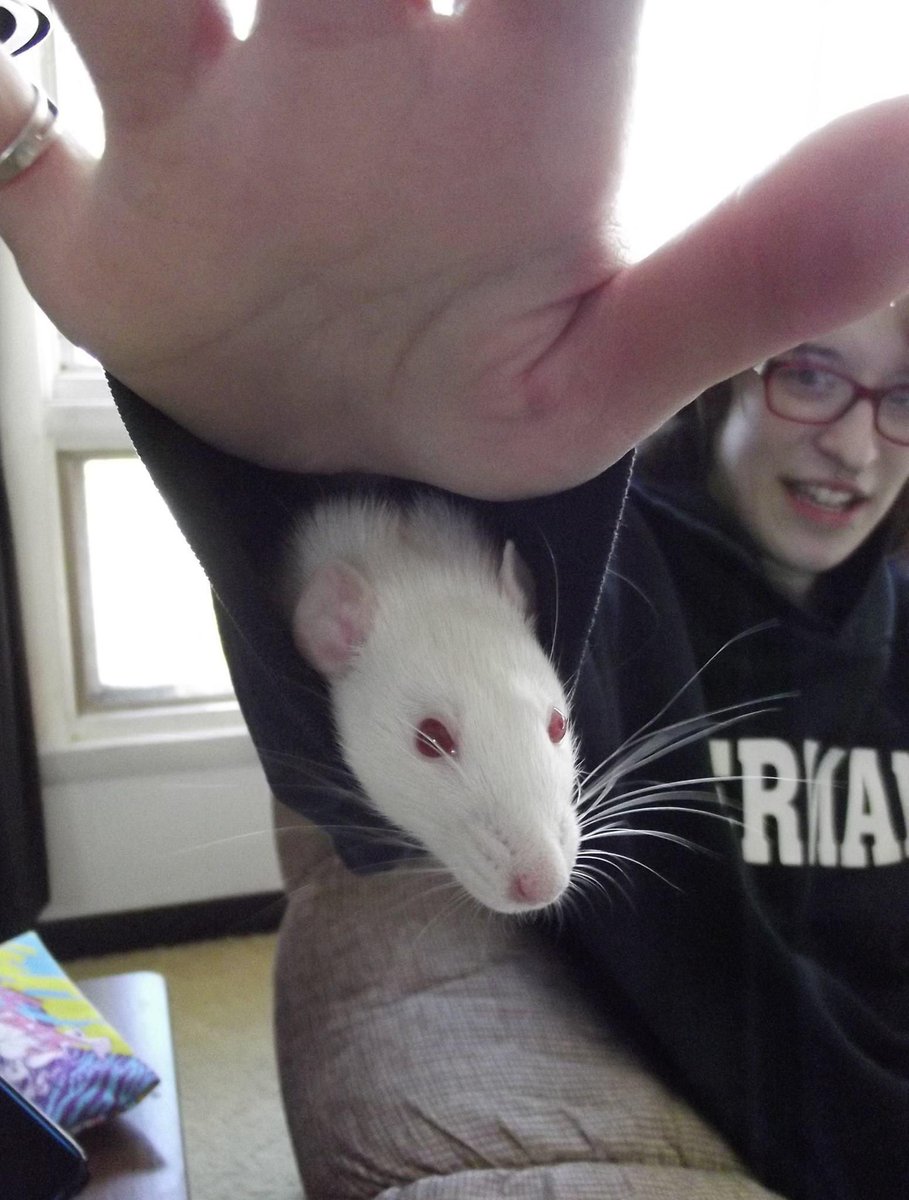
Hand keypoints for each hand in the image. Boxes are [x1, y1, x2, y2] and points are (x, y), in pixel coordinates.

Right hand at [1, 1, 907, 497]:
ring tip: (147, 7)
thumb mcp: (607, 378)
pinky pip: (15, 141)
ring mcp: (206, 130)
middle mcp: (350, 67)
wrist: (340, 463)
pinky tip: (3, 89)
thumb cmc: (478, 395)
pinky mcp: (96, 221)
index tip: (539, 10)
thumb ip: (747, 283)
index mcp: (502, 94)